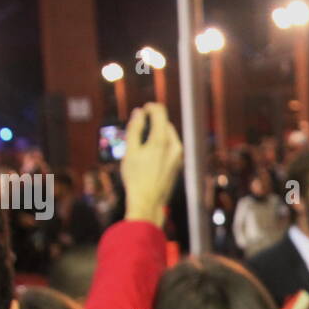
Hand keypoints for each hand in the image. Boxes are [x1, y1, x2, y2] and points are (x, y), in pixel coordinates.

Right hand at [122, 104, 183, 224]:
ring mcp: (178, 156)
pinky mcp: (178, 165)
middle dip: (153, 122)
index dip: (151, 107)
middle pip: (165, 124)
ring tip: (142, 141)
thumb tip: (138, 113)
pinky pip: (171, 148)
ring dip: (157, 133)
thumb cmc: (136, 177)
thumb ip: (135, 129)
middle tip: (139, 126)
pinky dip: (161, 145)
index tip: (142, 110)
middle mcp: (174, 146)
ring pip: (169, 136)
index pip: (160, 112)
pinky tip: (149, 154)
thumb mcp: (130, 151)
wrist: (148, 201)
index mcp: (162, 140)